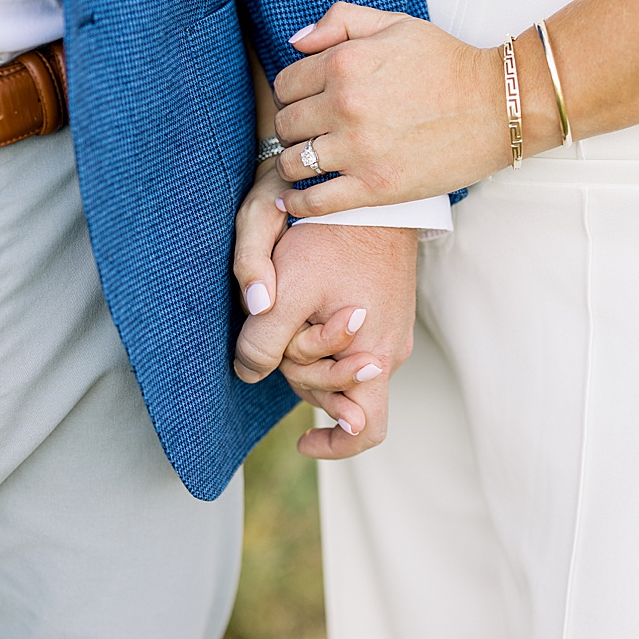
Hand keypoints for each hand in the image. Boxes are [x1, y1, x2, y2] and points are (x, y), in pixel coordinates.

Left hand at [231, 217, 416, 457]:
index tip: (302, 440)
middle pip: (338, 393)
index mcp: (374, 357)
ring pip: (339, 364)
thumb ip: (262, 344)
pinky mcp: (386, 309)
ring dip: (310, 350)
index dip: (334, 445)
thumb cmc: (334, 239)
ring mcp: (390, 329)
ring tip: (294, 306)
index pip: (365, 430)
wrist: (373, 192)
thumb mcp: (286, 293)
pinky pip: (349, 340)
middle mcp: (389, 350)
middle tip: (283, 330)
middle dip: (302, 374)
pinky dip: (323, 333)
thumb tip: (247, 373)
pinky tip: (306, 305)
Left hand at [271, 4, 516, 215]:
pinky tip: (295, 200)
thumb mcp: (396, 24)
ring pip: (293, 163)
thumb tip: (297, 41)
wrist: (499, 106)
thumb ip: (341, 21)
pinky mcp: (376, 187)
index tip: (309, 102)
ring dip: (295, 163)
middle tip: (311, 131)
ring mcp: (359, 150)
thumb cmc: (451, 64)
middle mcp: (345, 106)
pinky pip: (317, 202)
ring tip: (309, 162)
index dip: (294, 93)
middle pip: (285, 124)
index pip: (285, 84)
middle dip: (294, 127)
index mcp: (345, 63)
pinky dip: (300, 204)